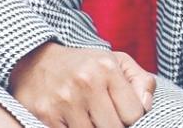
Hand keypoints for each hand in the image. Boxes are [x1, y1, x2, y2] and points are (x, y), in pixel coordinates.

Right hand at [10, 42, 155, 127]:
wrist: (35, 61)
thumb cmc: (85, 64)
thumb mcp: (117, 62)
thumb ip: (141, 82)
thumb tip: (146, 107)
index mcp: (107, 68)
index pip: (134, 113)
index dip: (132, 118)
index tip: (124, 113)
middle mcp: (86, 82)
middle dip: (114, 126)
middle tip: (106, 117)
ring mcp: (64, 100)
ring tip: (90, 117)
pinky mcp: (45, 115)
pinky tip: (73, 120)